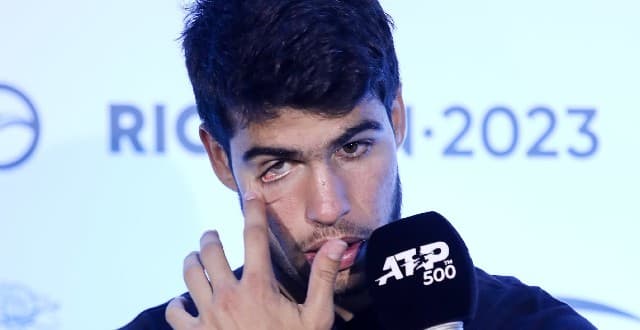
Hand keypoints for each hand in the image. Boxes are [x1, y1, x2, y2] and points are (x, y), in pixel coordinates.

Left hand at [165, 192, 347, 329]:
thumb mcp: (317, 317)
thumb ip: (323, 279)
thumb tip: (336, 244)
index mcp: (259, 287)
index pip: (254, 237)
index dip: (254, 211)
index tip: (252, 196)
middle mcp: (228, 296)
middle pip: (209, 252)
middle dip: (209, 238)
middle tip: (211, 234)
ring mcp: (208, 316)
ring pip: (189, 275)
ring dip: (191, 262)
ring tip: (194, 257)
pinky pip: (175, 312)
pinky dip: (177, 303)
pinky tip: (183, 301)